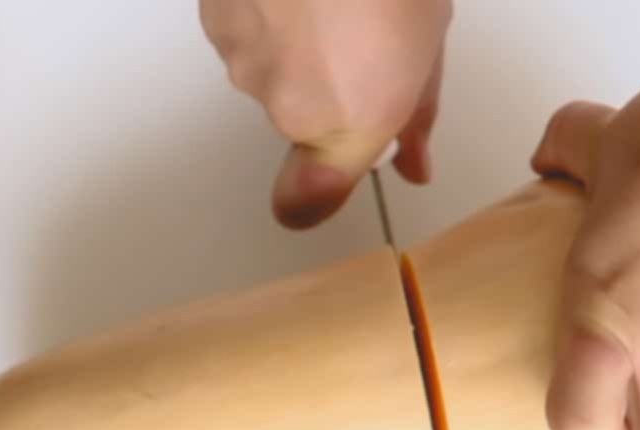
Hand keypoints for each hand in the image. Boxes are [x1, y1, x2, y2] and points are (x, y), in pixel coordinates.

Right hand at [200, 0, 451, 227]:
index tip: (308, 200)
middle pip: (298, 112)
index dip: (310, 194)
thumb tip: (413, 162)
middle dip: (328, 83)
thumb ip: (416, 113)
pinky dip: (262, 1)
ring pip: (265, 61)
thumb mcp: (429, 43)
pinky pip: (239, 17)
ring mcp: (241, 48)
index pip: (308, 196)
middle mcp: (285, 100)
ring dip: (291, 35)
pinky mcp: (211, 6)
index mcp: (349, 120)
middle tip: (361, 30)